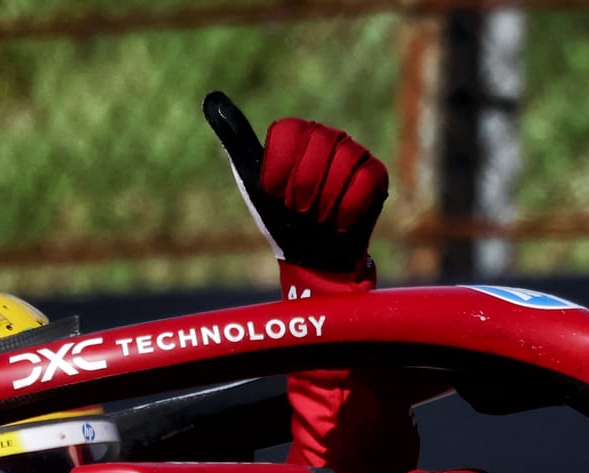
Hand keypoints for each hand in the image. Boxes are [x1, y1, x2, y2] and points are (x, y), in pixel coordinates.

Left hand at [204, 91, 387, 276]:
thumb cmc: (281, 218)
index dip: (279, 169)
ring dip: (326, 199)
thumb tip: (211, 97)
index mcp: (297, 132)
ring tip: (320, 216)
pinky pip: (366, 179)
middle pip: (319, 141)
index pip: (288, 130)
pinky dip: (348, 207)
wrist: (313, 258)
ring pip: (345, 160)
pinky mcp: (377, 174)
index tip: (275, 193)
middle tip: (299, 208)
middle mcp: (327, 136)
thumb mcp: (252, 179)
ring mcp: (355, 152)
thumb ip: (235, 138)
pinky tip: (339, 221)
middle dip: (304, 184)